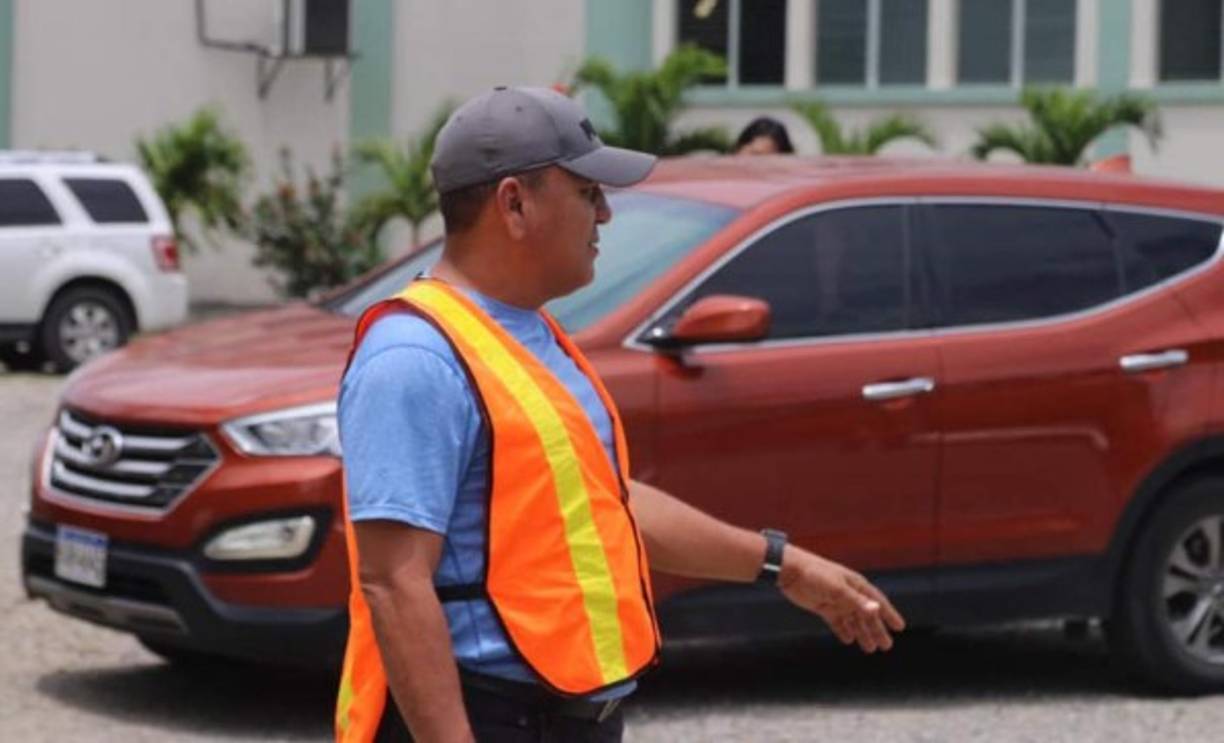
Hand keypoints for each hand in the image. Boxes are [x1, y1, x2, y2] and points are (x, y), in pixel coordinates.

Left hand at [777, 547, 905, 652]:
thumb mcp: (837, 588)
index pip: (877, 601)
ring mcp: (836, 600)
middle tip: (887, 646)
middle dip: (877, 629)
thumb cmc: (814, 574)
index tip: (900, 627)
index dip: (889, 614)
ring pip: (853, 620)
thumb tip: (876, 609)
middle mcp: (848, 593)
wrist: (789, 570)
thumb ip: (856, 601)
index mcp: (855, 585)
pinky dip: (843, 631)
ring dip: (862, 633)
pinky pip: (838, 622)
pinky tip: (849, 640)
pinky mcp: (823, 606)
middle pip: (867, 614)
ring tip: (871, 649)